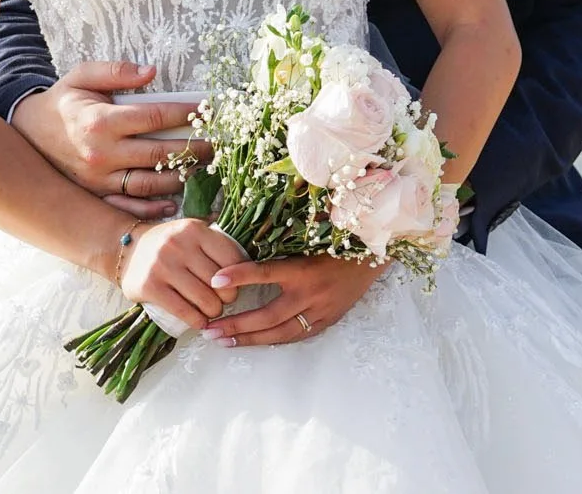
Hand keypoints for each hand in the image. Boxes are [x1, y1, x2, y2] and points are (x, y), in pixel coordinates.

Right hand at [11, 61, 210, 218]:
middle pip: (159, 154)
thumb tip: (151, 71)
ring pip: (149, 184)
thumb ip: (116, 71)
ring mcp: (98, 179)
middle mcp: (101, 154)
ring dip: (181, 179)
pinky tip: (174, 202)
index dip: (185, 114)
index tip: (208, 110)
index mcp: (100, 122)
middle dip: (194, 150)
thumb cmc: (62, 102)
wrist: (26, 134)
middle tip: (218, 145)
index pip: (154, 117)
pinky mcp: (95, 195)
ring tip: (204, 169)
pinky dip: (152, 208)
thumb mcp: (82, 76)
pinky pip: (128, 206)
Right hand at [118, 218, 244, 332]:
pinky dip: (197, 321)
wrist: (128, 249)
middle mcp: (179, 244)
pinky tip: (201, 322)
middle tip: (224, 301)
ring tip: (212, 311)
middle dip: (228, 297)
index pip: (232, 258)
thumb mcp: (193, 233)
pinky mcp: (149, 287)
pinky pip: (183, 311)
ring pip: (204, 299)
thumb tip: (249, 264)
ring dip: (214, 311)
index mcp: (195, 229)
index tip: (237, 284)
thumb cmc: (170, 244)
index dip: (240, 277)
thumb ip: (216, 242)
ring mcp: (162, 266)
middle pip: (220, 282)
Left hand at [201, 254, 387, 346]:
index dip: (240, 275)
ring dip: (249, 339)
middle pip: (268, 315)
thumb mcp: (310, 240)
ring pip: (279, 333)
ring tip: (223, 341)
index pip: (266, 272)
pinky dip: (273, 340)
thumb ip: (281, 247)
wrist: (373, 258)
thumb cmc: (337, 243)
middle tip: (209, 330)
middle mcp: (311, 293)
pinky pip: (295, 336)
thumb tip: (246, 246)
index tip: (215, 280)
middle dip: (236, 324)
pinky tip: (254, 342)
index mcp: (305, 268)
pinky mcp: (327, 321)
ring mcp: (320, 311)